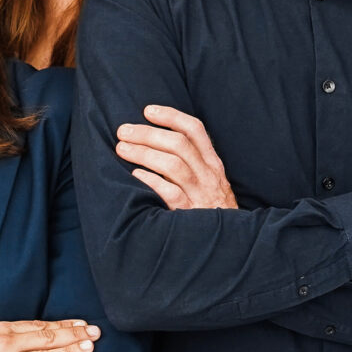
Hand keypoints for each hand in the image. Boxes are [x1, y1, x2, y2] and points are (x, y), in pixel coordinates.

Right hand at [0, 319, 99, 351]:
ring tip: (88, 348)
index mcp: (1, 329)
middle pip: (49, 337)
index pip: (41, 325)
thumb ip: (7, 335)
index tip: (81, 323)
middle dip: (74, 334)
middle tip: (94, 333)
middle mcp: (7, 344)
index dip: (64, 324)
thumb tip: (33, 335)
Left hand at [117, 106, 237, 208]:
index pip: (194, 130)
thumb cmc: (210, 209)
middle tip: (123, 131)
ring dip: (144, 154)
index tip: (147, 110)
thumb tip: (157, 141)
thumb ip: (192, 163)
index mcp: (212, 163)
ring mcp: (201, 195)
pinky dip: (151, 181)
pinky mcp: (190, 214)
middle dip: (148, 134)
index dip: (171, 116)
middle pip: (179, 145)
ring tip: (122, 149)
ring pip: (173, 166)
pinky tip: (135, 176)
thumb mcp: (209, 182)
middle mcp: (208, 175)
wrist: (229, 241)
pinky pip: (170, 193)